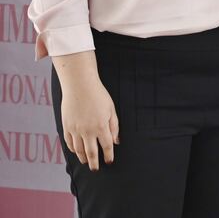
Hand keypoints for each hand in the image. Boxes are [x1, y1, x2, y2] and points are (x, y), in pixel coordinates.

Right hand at [54, 52, 118, 171]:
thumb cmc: (99, 95)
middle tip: (96, 170)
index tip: (109, 162)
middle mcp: (87, 130)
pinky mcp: (66, 126)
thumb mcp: (111, 109)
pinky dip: (73, 149)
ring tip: (86, 162)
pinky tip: (76, 152)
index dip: (108, 155)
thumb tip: (116, 141)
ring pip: (78, 150)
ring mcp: (75, 129)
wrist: (80, 85)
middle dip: (94, 163)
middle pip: (91, 152)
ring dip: (82, 158)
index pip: (106, 146)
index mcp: (101, 126)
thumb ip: (114, 126)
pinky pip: (69, 142)